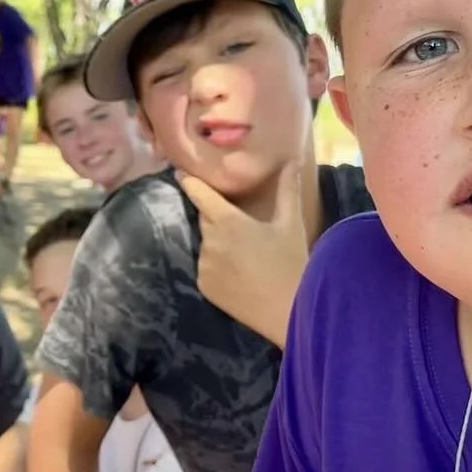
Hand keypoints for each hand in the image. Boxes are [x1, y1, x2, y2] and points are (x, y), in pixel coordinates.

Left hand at [180, 159, 308, 347]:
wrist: (288, 311)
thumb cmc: (291, 262)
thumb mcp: (290, 223)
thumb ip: (287, 189)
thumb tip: (292, 160)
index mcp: (227, 220)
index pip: (199, 193)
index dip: (189, 181)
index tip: (178, 172)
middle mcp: (208, 240)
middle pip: (206, 220)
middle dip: (219, 219)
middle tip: (242, 228)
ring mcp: (203, 265)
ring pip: (208, 246)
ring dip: (220, 245)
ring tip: (247, 257)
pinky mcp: (203, 286)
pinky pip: (207, 269)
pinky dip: (218, 268)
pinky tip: (240, 276)